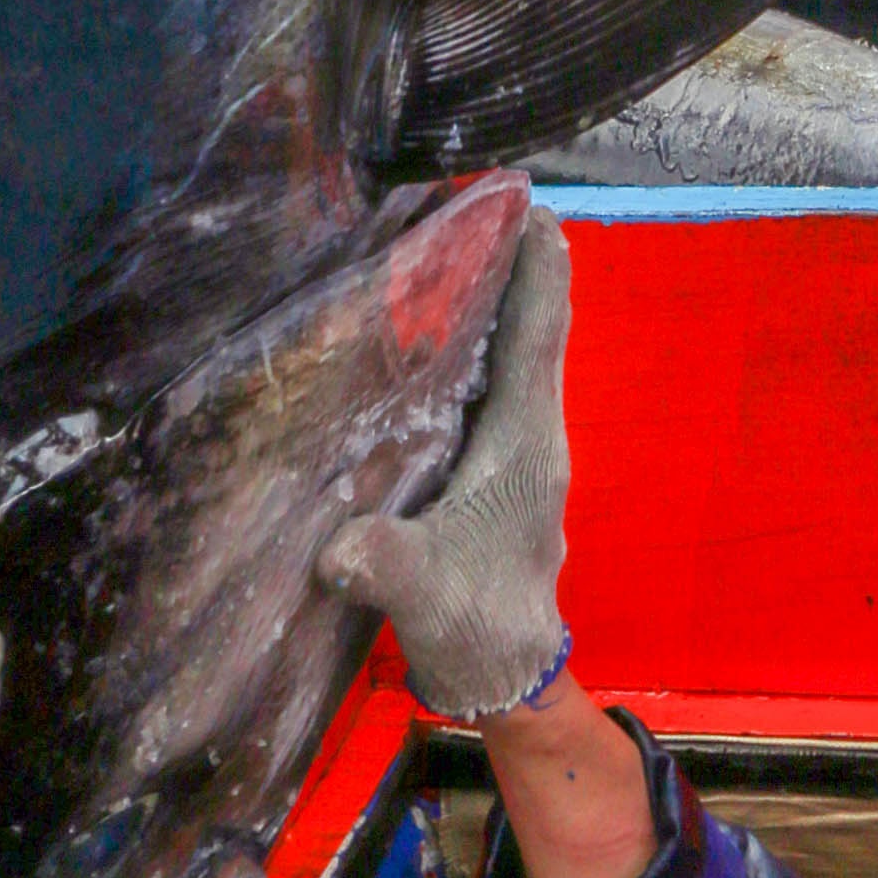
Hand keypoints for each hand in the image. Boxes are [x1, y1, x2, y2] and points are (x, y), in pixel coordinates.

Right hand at [319, 210, 572, 723]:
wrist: (504, 675)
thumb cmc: (475, 624)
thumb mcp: (422, 593)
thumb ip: (385, 562)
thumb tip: (338, 546)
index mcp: (526, 442)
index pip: (538, 336)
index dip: (537, 269)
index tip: (528, 201)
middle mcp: (531, 431)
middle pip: (528, 328)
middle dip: (507, 265)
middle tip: (468, 202)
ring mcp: (517, 448)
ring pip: (510, 354)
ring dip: (488, 302)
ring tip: (444, 245)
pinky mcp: (495, 466)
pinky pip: (488, 384)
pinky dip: (467, 346)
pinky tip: (424, 333)